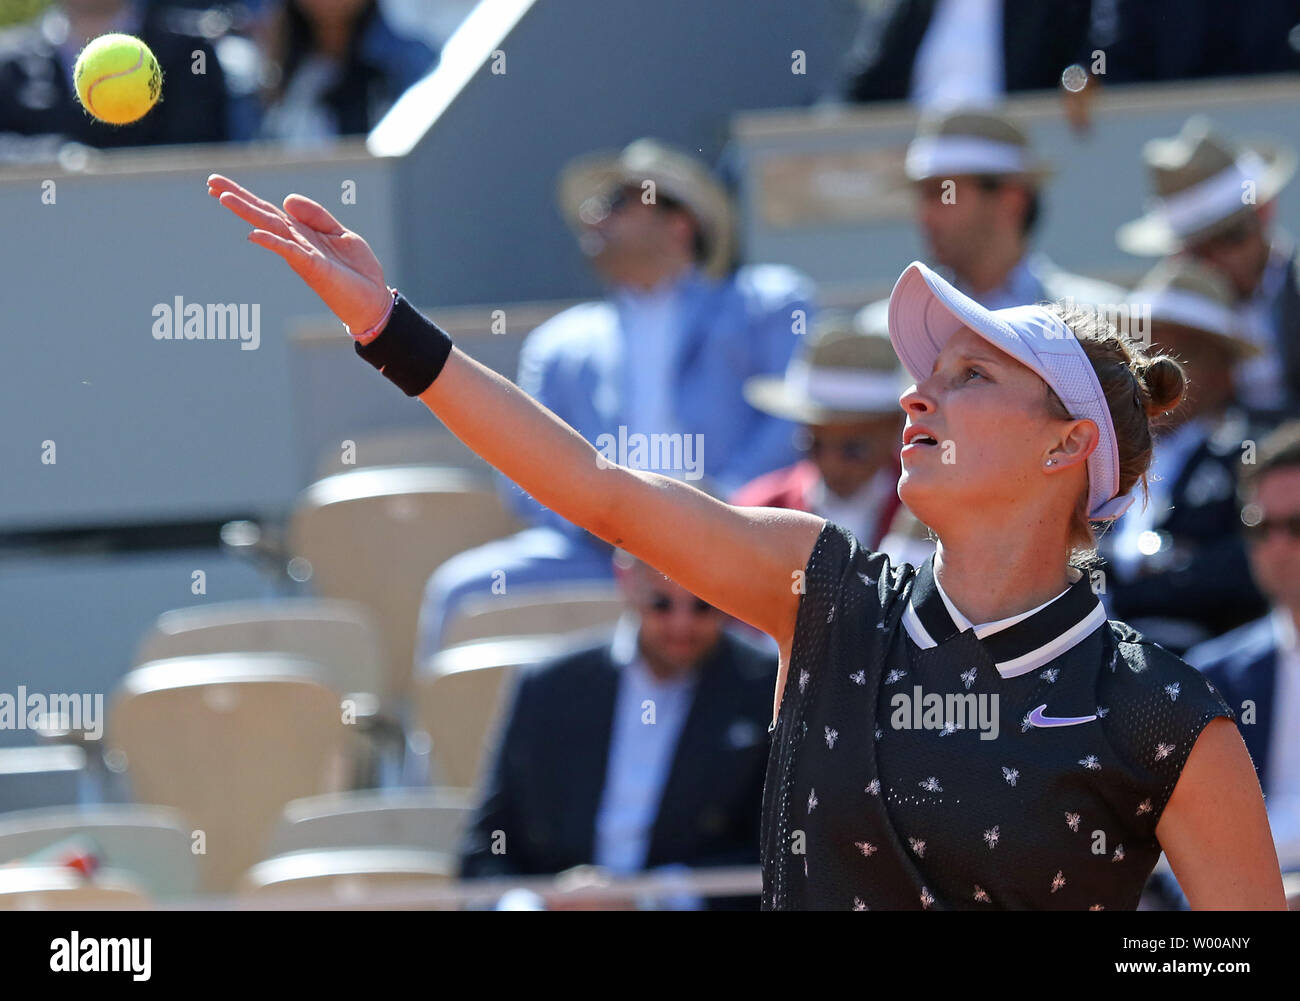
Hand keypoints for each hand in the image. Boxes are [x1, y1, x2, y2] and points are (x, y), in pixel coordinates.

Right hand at [206, 174, 391, 333]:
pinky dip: (273, 242)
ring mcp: (302, 254)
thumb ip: (316, 215)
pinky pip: (290, 251)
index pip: (269, 210)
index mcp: (302, 232)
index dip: (246, 196)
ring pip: (271, 228)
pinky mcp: (313, 267)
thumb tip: (286, 199)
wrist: (373, 299)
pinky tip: (253, 234)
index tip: (219, 184)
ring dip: (247, 213)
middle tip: (210, 182)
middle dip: (238, 199)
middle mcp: (296, 242)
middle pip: (263, 215)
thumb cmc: (356, 270)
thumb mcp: (341, 233)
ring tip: (223, 197)